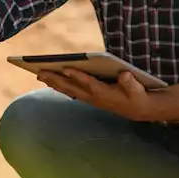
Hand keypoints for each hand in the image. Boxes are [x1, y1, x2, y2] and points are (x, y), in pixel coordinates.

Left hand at [37, 69, 156, 121]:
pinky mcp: (89, 97)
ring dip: (54, 82)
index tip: (66, 68)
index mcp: (105, 93)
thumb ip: (130, 83)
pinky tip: (50, 80)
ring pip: (69, 90)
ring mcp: (90, 98)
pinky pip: (71, 91)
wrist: (138, 110)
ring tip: (40, 74)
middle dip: (56, 79)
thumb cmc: (137, 96)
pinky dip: (60, 85)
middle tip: (41, 71)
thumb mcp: (137, 89)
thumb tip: (125, 75)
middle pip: (72, 87)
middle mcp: (94, 97)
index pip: (89, 83)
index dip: (78, 76)